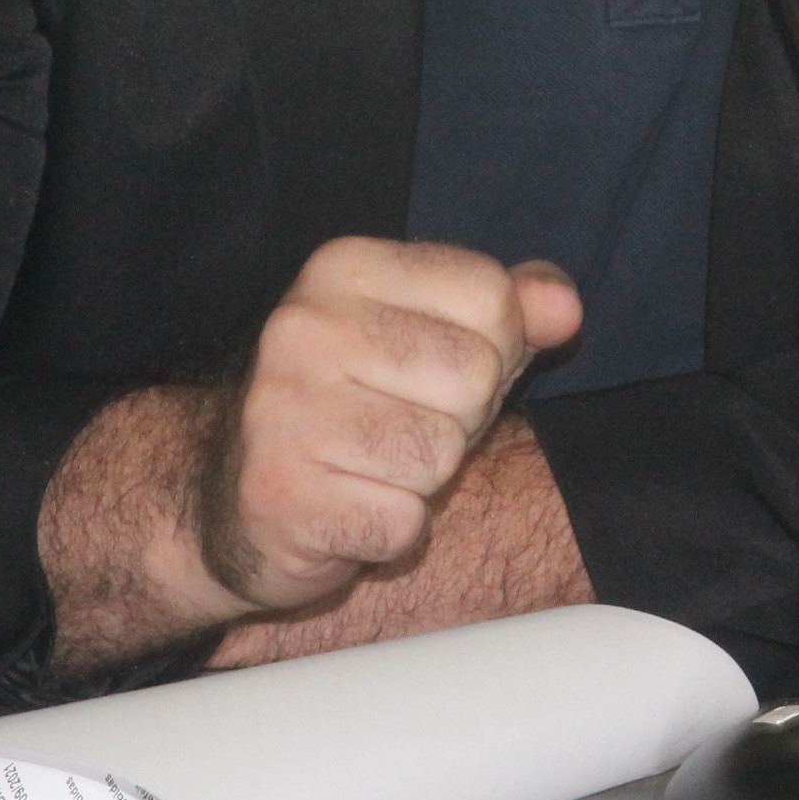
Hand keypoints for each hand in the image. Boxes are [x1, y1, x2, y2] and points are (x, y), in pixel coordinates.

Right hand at [197, 238, 581, 613]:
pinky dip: (391, 531)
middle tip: (398, 428)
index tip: (434, 372)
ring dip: (423, 480)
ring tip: (371, 468)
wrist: (234, 502)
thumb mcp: (432, 333)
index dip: (492, 349)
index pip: (492, 296)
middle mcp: (302, 327)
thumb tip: (564, 308)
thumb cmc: (356, 408)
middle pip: (475, 376)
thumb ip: (506, 308)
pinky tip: (348, 510)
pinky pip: (402, 522)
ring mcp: (283, 412)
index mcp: (342, 267)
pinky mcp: (281, 496)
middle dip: (459, 419)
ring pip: (440, 454)